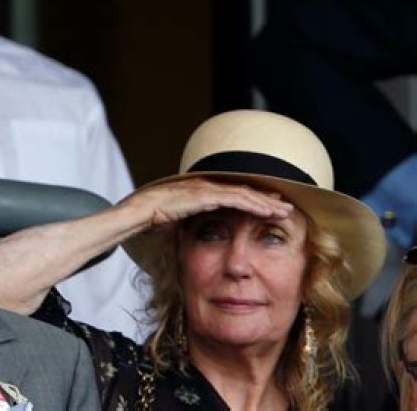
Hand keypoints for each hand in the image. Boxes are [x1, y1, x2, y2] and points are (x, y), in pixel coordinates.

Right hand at [120, 177, 293, 229]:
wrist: (136, 213)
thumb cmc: (149, 219)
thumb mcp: (173, 223)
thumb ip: (186, 225)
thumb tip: (191, 235)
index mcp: (200, 192)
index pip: (232, 196)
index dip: (252, 201)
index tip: (268, 209)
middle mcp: (206, 187)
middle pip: (243, 192)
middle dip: (265, 200)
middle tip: (285, 207)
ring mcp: (206, 189)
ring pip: (244, 194)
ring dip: (265, 202)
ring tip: (284, 210)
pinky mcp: (205, 195)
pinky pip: (235, 200)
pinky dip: (253, 204)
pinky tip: (267, 211)